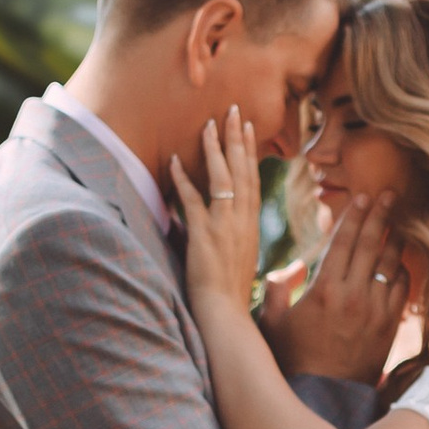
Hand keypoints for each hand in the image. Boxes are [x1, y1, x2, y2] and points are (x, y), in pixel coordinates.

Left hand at [167, 106, 268, 324]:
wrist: (226, 317)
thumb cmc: (232, 298)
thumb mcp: (242, 263)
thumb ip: (237, 241)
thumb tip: (233, 233)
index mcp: (251, 226)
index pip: (252, 180)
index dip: (250, 153)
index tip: (247, 129)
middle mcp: (242, 221)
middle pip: (242, 171)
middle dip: (237, 138)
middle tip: (233, 111)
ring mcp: (225, 227)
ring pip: (223, 178)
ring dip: (215, 149)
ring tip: (209, 124)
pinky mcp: (205, 235)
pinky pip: (193, 200)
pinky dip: (184, 180)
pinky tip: (176, 161)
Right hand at [263, 189, 407, 385]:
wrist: (323, 396)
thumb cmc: (292, 360)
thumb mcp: (272, 324)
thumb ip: (275, 292)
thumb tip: (282, 273)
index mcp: (323, 289)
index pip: (344, 242)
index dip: (355, 216)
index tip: (364, 196)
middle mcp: (353, 295)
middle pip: (371, 245)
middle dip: (381, 215)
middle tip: (390, 193)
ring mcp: (375, 311)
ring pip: (391, 265)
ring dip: (394, 240)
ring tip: (398, 223)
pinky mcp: (389, 327)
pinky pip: (402, 290)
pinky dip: (403, 273)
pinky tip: (400, 264)